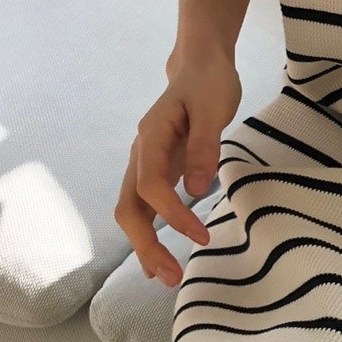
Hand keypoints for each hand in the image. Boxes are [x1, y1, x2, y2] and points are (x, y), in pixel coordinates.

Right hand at [113, 49, 241, 286]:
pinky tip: (162, 257)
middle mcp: (141, 153)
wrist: (200, 65)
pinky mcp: (158, 170)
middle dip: (145, 244)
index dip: (172, 214)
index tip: (200, 235)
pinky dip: (151, 233)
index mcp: (151, 137)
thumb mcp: (214, 108)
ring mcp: (146, 163)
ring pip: (132, 211)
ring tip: (166, 276)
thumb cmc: (209, 83)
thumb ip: (204, 147)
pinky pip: (146, 207)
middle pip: (128, 207)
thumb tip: (197, 190)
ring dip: (146, 245)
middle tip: (171, 276)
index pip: (150, 185)